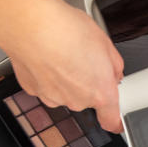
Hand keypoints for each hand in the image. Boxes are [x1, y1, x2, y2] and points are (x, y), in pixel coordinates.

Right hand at [0, 0, 124, 132]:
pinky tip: (46, 54)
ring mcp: (53, 97)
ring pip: (64, 91)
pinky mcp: (33, 90)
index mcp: (100, 92)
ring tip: (61, 52)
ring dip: (64, 77)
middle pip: (86, 99)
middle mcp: (77, 100)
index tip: (115, 118)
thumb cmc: (68, 30)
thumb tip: (113, 73)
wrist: (32, 26)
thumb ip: (114, 66)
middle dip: (86, 82)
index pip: (111, 120)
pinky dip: (46, 73)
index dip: (114, 120)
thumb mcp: (105, 43)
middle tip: (82, 57)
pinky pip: (44, 85)